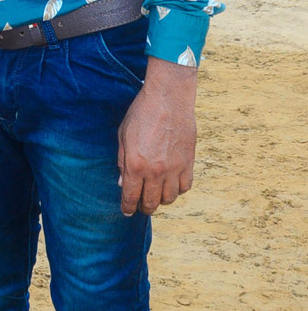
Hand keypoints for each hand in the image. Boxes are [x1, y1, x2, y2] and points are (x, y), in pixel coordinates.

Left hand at [117, 57, 196, 215]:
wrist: (168, 98)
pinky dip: (178, 188)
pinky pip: (185, 187)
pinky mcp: (188, 163)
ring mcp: (173, 169)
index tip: (127, 211)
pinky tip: (172, 182)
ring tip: (156, 191)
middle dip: (144, 207)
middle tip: (141, 204)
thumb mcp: (123, 135)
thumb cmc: (142, 113)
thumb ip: (122, 160)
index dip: (127, 207)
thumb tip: (122, 182)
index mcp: (135, 164)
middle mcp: (155, 171)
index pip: (130, 197)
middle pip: (150, 202)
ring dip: (161, 198)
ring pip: (169, 199)